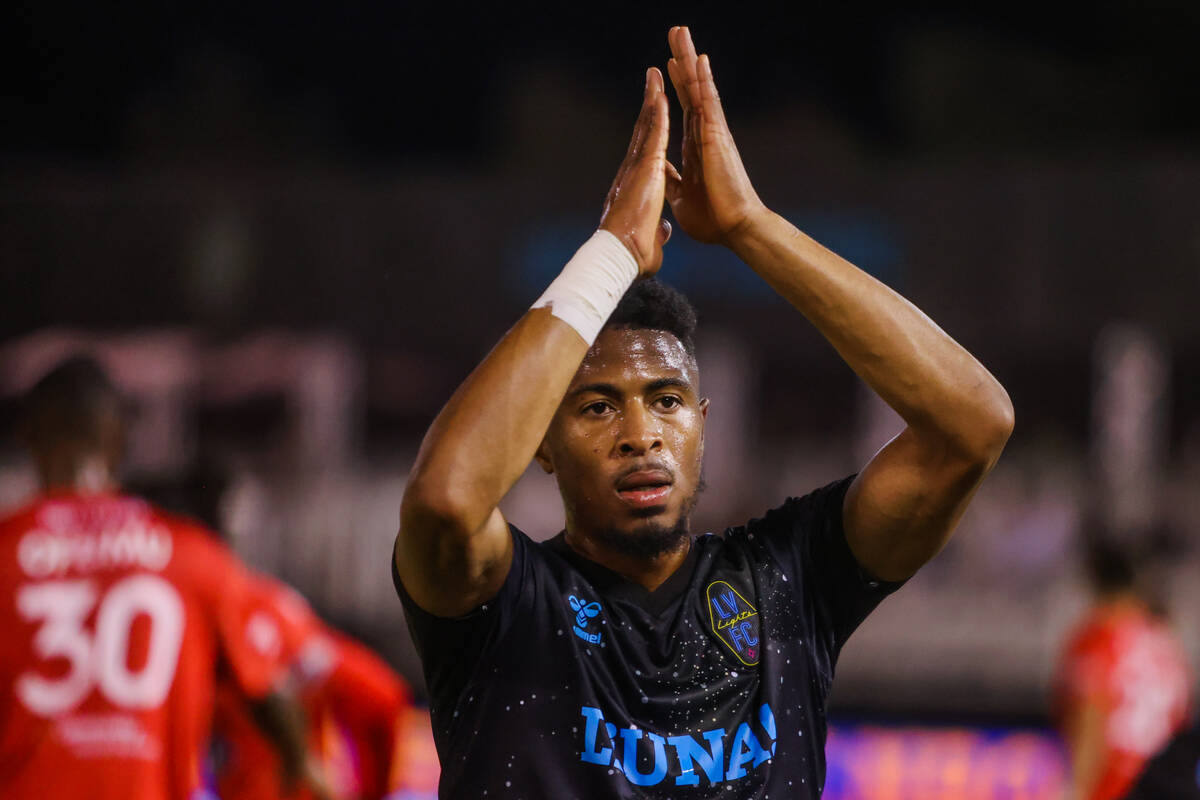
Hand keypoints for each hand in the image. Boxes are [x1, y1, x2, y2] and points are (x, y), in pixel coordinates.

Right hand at [599, 67, 673, 276]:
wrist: (621, 254)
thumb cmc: (633, 253)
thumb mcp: (651, 238)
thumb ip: (657, 230)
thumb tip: (663, 229)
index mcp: (636, 188)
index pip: (645, 155)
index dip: (649, 135)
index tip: (653, 119)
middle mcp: (633, 171)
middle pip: (643, 133)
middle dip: (649, 107)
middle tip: (652, 83)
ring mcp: (638, 166)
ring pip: (647, 127)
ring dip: (652, 100)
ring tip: (655, 76)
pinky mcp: (646, 166)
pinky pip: (654, 133)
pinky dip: (657, 113)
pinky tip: (661, 93)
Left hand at [665, 26, 767, 245]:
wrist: (733, 229)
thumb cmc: (713, 219)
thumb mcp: (680, 197)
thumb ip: (673, 181)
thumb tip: (664, 174)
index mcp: (695, 149)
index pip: (682, 111)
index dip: (673, 88)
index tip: (666, 68)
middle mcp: (704, 135)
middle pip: (690, 91)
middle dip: (681, 62)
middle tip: (675, 34)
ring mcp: (711, 133)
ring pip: (698, 88)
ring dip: (689, 60)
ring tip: (680, 33)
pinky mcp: (716, 136)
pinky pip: (708, 102)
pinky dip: (703, 79)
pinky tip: (698, 59)